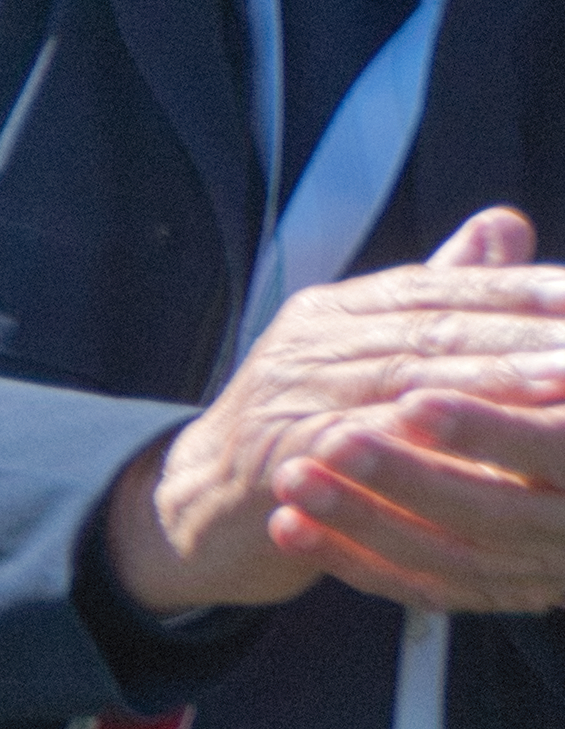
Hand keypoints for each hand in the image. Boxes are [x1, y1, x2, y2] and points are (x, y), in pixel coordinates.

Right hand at [113, 209, 564, 616]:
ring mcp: (289, 396)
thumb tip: (505, 224)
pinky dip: (432, 445)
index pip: (436, 285)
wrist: (199, 504)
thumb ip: (437, 295)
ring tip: (561, 384)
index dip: (513, 286)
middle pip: (430, 329)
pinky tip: (486, 449)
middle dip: (520, 332)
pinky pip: (368, 446)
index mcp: (334, 313)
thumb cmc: (300, 431)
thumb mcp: (364, 355)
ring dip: (492, 384)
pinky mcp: (281, 457)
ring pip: (406, 381)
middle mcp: (309, 343)